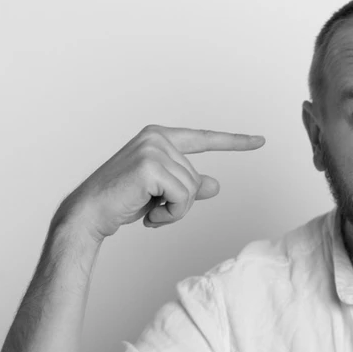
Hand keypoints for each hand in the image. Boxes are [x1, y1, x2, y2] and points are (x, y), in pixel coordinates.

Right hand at [55, 124, 264, 241]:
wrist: (91, 213)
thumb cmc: (124, 201)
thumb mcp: (162, 193)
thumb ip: (189, 186)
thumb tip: (215, 184)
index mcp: (160, 137)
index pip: (205, 139)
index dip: (235, 142)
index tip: (261, 141)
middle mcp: (157, 137)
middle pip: (197, 178)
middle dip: (180, 202)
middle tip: (152, 206)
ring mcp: (153, 149)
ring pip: (192, 190)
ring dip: (174, 210)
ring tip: (148, 209)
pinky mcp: (151, 166)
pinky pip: (184, 198)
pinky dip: (170, 214)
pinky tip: (149, 213)